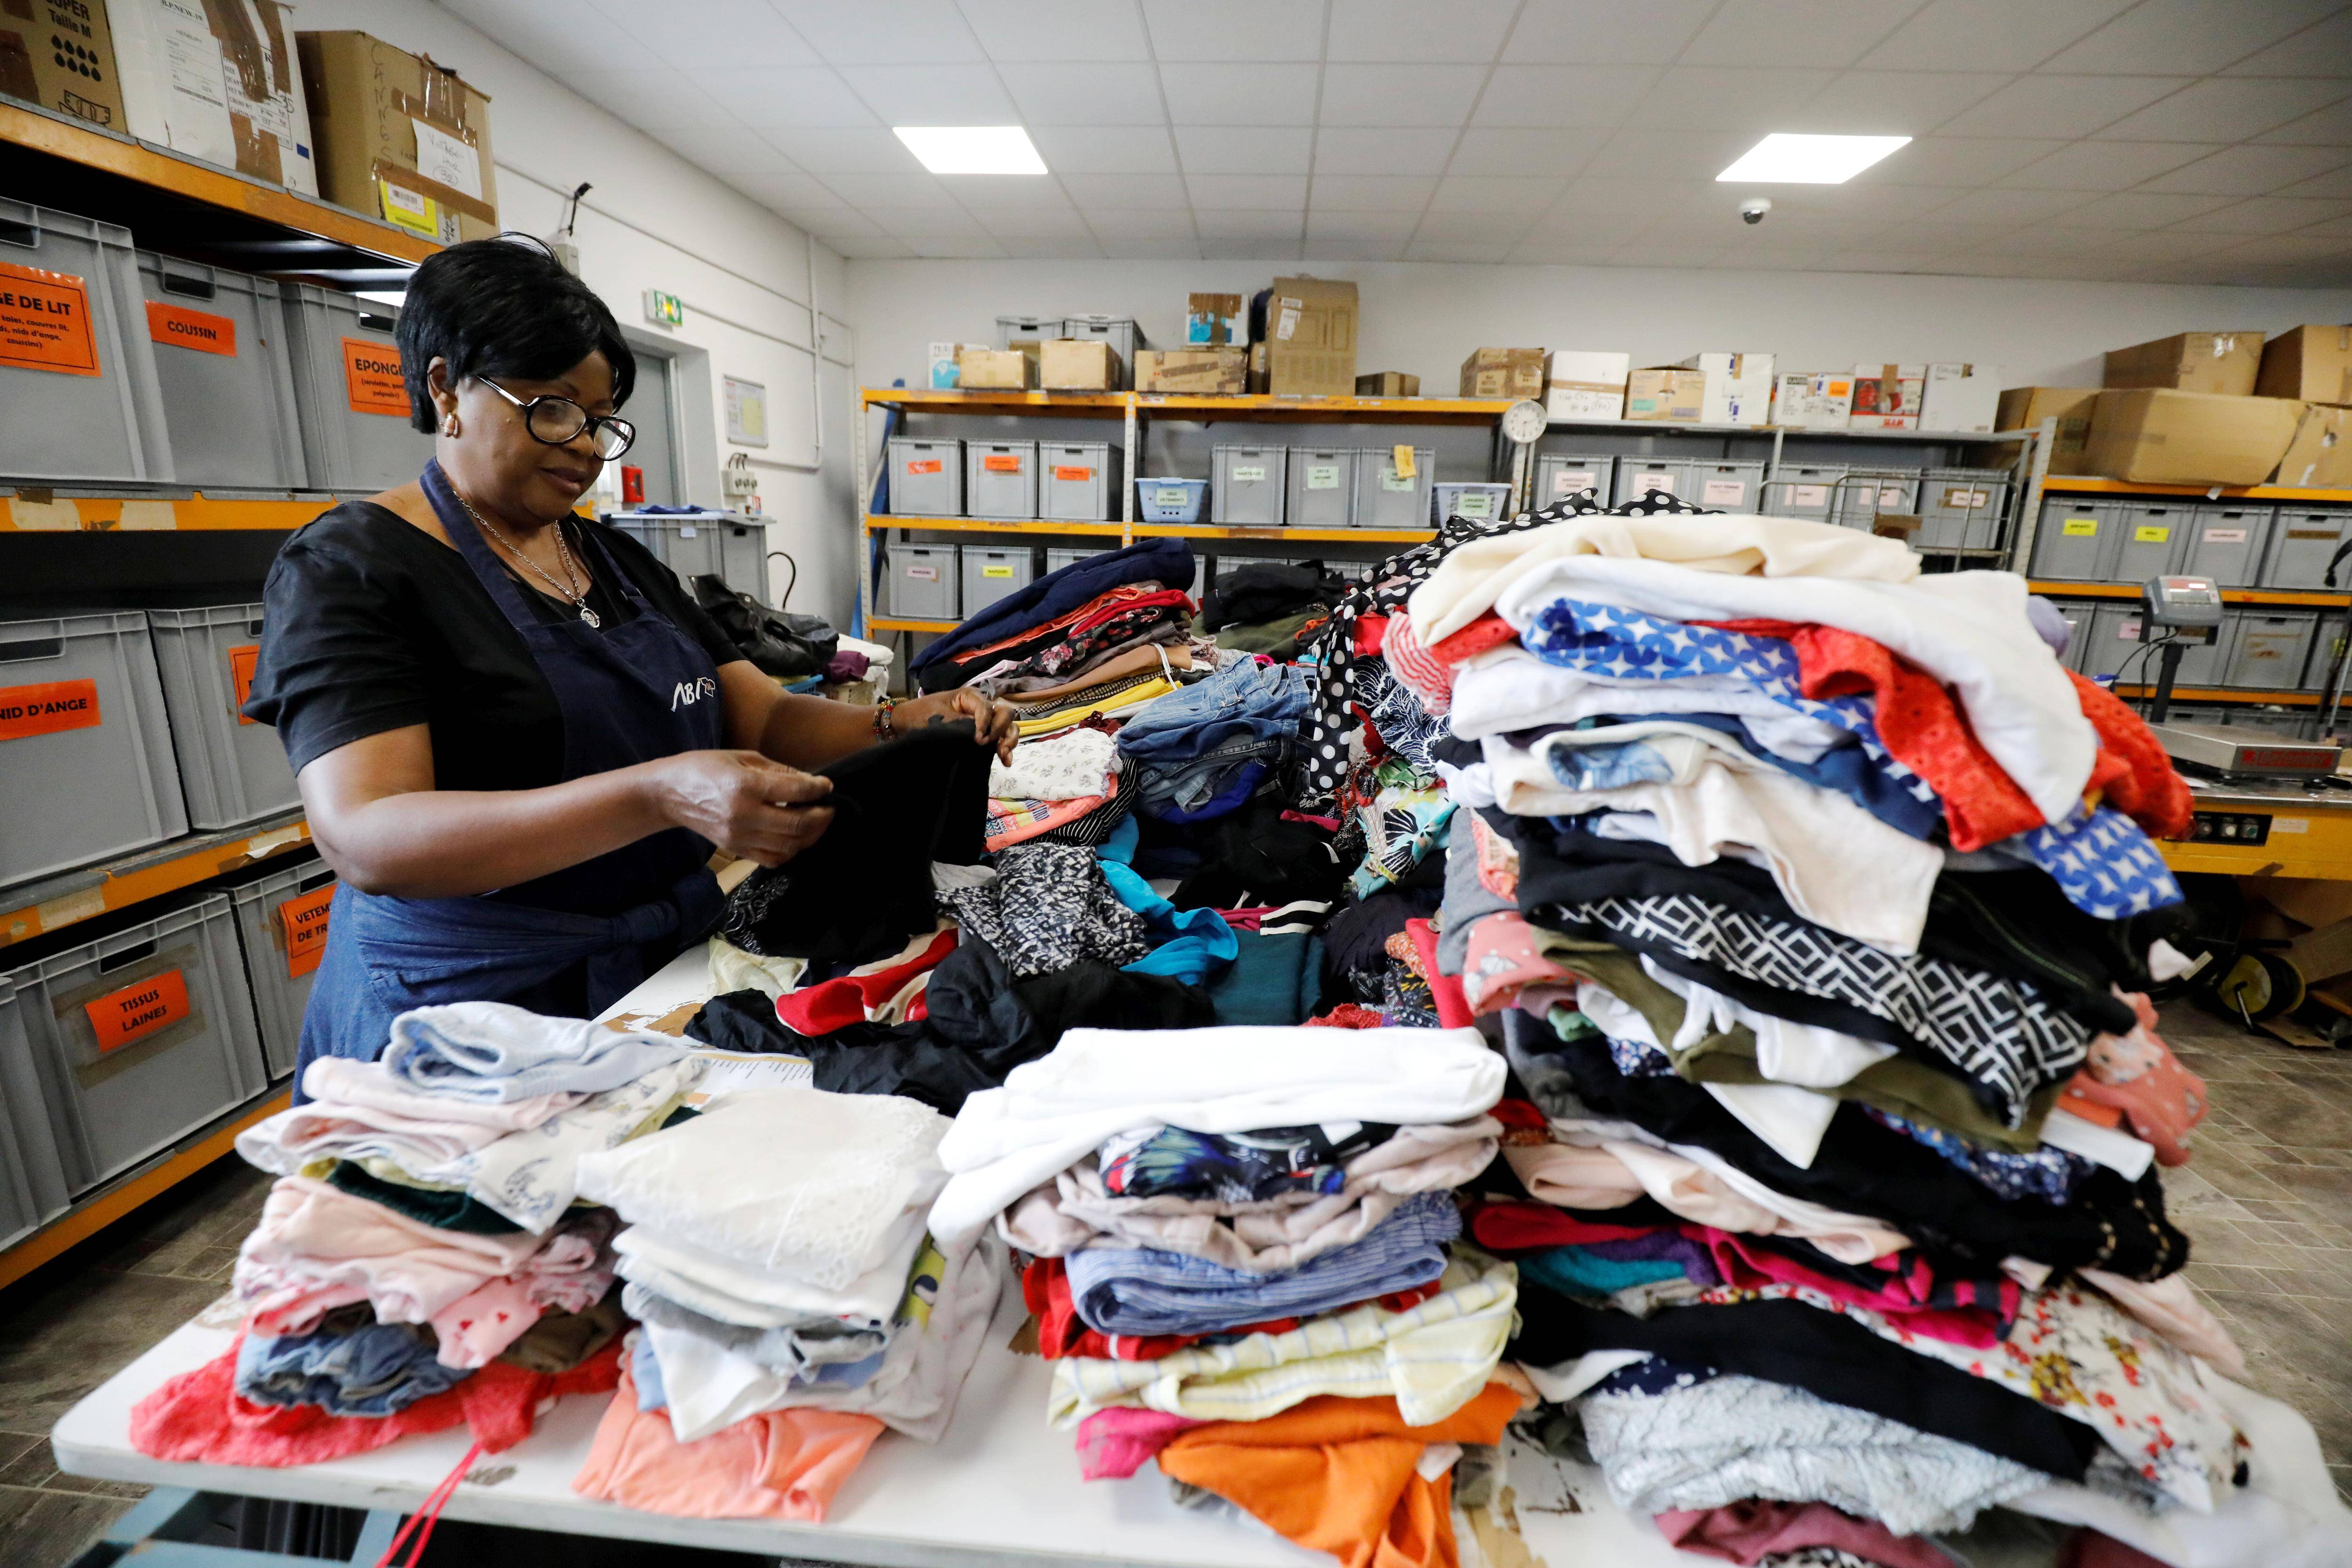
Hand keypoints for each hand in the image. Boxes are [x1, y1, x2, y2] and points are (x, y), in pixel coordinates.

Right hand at [648, 750, 833, 866]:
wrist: (668, 795)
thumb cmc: (704, 768)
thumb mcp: (742, 757)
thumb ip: (778, 770)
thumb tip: (809, 781)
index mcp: (745, 786)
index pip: (796, 791)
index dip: (818, 788)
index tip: (827, 785)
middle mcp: (744, 816)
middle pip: (798, 824)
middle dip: (823, 816)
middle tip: (830, 807)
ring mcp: (740, 838)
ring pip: (790, 846)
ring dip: (811, 835)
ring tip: (817, 821)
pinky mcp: (736, 850)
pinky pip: (773, 858)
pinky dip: (792, 850)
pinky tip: (796, 836)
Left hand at [903, 687, 1019, 762]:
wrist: (905, 724)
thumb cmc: (919, 715)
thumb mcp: (939, 717)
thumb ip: (961, 724)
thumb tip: (980, 736)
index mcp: (970, 696)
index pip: (987, 708)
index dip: (985, 724)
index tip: (978, 740)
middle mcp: (980, 705)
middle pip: (1004, 714)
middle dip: (1001, 731)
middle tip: (993, 747)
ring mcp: (982, 720)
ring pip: (1006, 725)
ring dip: (1009, 739)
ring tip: (1004, 756)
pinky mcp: (981, 733)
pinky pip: (999, 737)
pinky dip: (1005, 746)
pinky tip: (1005, 761)